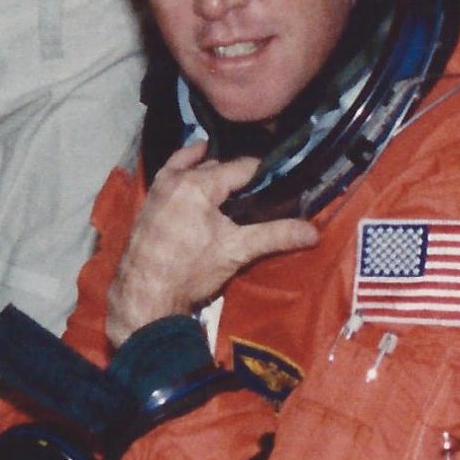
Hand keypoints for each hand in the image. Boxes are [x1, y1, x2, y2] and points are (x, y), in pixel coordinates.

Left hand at [101, 147, 320, 349]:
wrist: (145, 295)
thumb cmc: (191, 271)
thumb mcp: (237, 251)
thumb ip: (276, 236)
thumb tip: (314, 232)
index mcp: (199, 184)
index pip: (240, 167)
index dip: (261, 172)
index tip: (278, 177)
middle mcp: (176, 179)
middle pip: (214, 166)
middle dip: (234, 172)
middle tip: (255, 182)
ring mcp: (157, 190)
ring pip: (188, 166)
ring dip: (204, 164)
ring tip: (220, 165)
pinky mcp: (148, 203)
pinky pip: (169, 175)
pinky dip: (182, 170)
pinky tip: (189, 177)